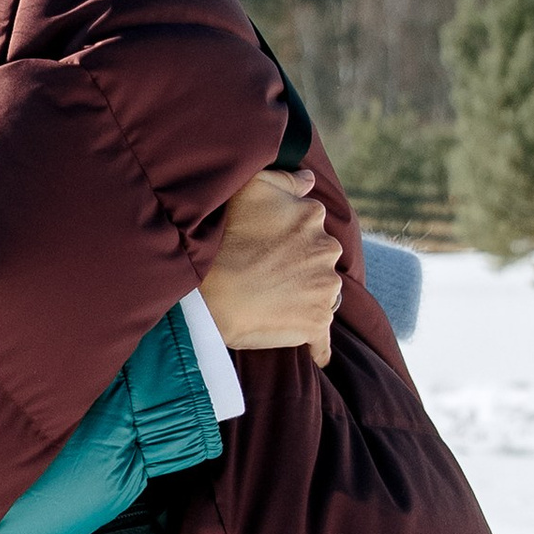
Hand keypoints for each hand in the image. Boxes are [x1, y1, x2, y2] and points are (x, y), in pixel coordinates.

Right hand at [199, 168, 342, 365]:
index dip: (288, 240)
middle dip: (301, 269)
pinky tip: (314, 355)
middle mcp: (326, 249)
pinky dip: (318, 347)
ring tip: (275, 307)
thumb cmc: (222, 234)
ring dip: (306, 300)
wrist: (207, 289)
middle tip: (267, 279)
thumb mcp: (250, 187)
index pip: (310, 228)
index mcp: (311, 217)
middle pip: (319, 261)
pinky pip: (322, 341)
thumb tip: (309, 180)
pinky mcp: (316, 324)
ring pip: (322, 295)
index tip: (268, 250)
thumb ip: (285, 178)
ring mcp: (324, 288)